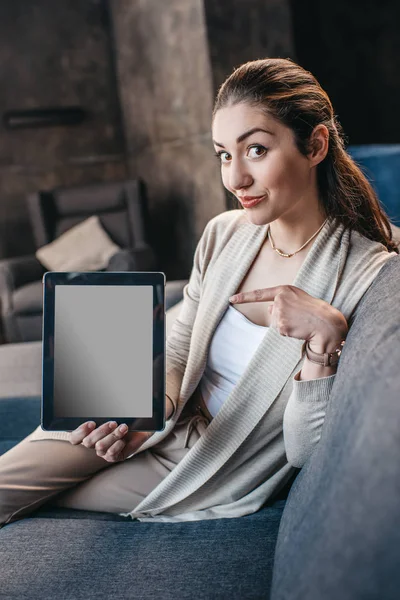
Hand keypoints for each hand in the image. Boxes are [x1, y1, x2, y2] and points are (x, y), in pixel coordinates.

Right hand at [70, 421, 152, 462]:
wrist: (140, 427)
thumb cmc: (123, 418)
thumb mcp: (112, 414)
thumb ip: (101, 415)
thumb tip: (97, 409)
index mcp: (88, 433)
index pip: (74, 438)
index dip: (80, 432)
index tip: (92, 423)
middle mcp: (93, 444)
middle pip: (88, 442)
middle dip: (101, 431)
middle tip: (113, 423)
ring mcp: (103, 451)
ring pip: (100, 447)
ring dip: (113, 436)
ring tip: (123, 428)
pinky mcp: (113, 457)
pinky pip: (111, 454)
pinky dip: (118, 445)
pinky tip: (124, 439)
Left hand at [229, 285, 347, 348]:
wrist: (326, 323)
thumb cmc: (313, 310)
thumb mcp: (297, 298)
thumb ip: (281, 300)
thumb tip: (269, 308)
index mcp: (284, 290)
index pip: (259, 294)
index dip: (244, 297)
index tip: (231, 299)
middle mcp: (279, 299)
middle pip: (272, 312)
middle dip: (282, 316)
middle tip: (299, 316)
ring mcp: (280, 312)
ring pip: (275, 322)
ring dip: (286, 324)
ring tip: (300, 321)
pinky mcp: (281, 325)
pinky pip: (280, 331)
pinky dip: (288, 332)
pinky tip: (298, 328)